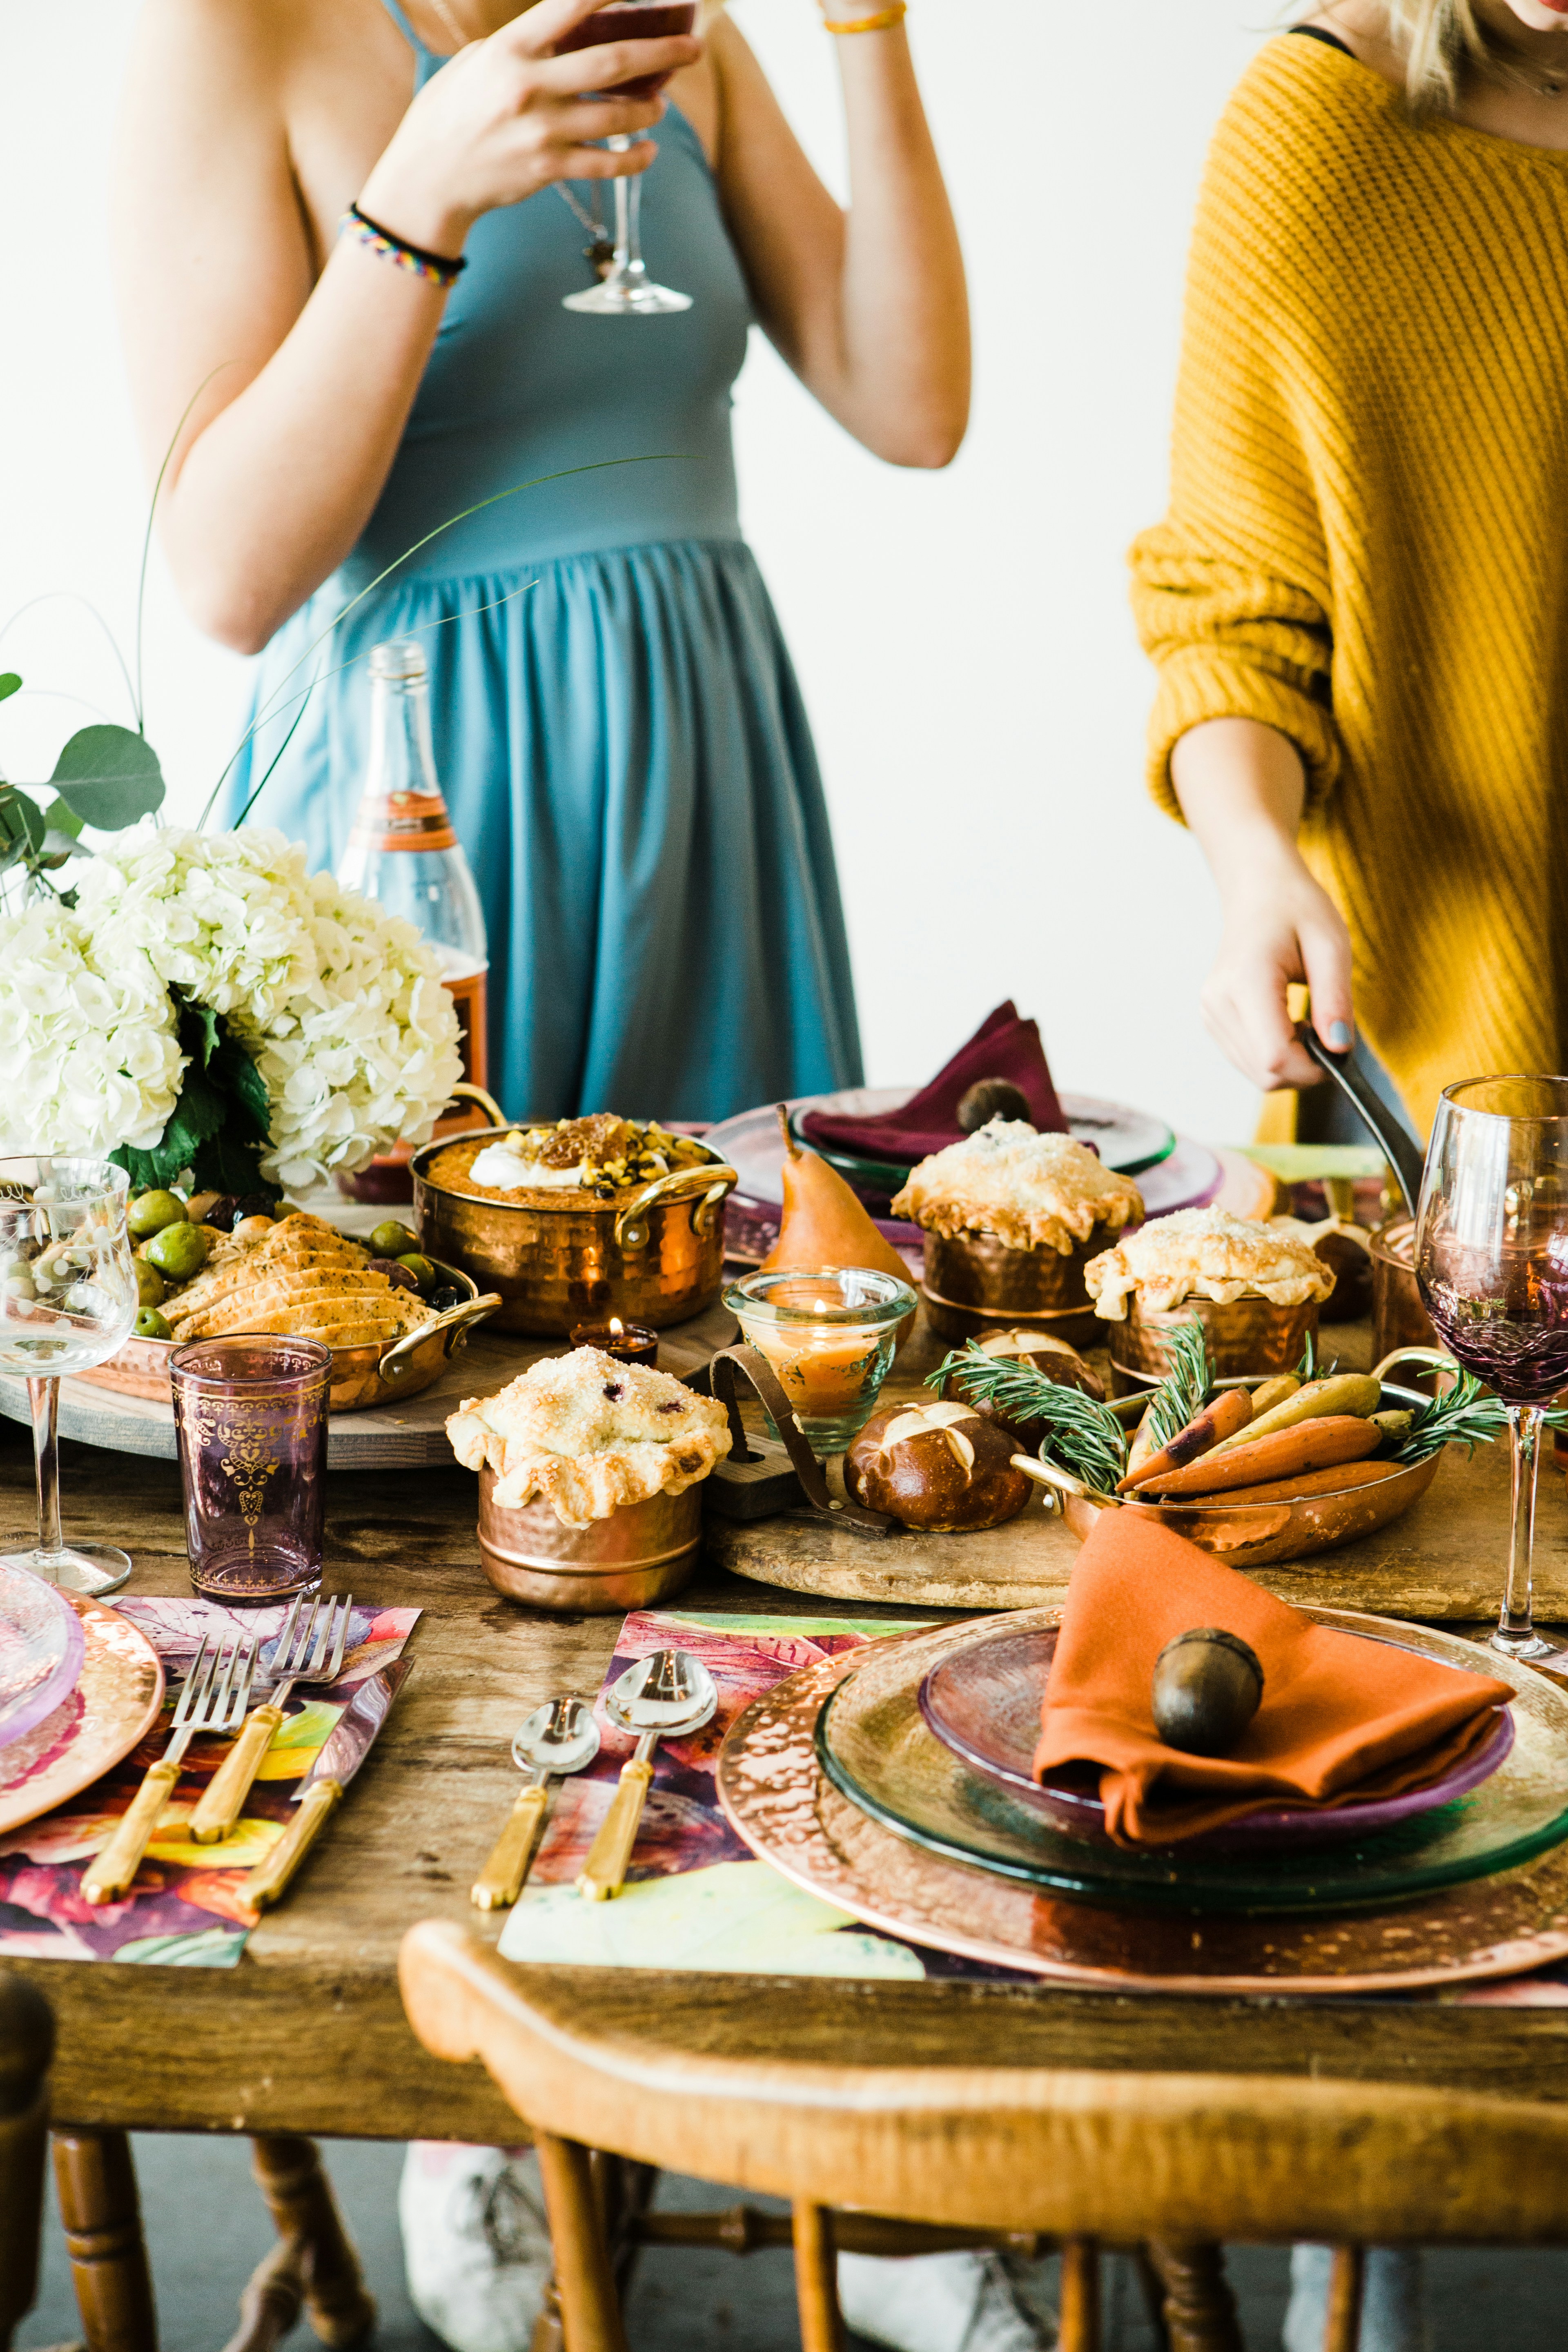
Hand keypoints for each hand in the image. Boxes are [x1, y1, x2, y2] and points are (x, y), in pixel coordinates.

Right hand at [357, 0, 702, 254]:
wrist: (427, 178)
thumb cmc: (452, 112)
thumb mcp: (481, 62)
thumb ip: (526, 46)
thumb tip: (576, 32)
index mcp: (511, 49)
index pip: (570, 5)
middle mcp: (529, 87)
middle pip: (613, 63)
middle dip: (662, 53)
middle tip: (693, 49)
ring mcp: (542, 132)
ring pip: (618, 117)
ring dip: (649, 109)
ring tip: (660, 103)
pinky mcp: (549, 170)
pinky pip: (607, 164)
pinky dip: (634, 158)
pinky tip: (648, 150)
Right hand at [1200, 843, 1354, 1092]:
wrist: (1257, 889)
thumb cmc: (1297, 909)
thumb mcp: (1331, 945)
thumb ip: (1335, 1000)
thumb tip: (1339, 1048)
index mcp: (1246, 981)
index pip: (1275, 1057)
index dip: (1313, 1067)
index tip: (1339, 1046)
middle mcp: (1218, 1002)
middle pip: (1265, 1073)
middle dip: (1305, 1068)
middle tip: (1327, 1032)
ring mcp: (1211, 1013)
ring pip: (1256, 1073)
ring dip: (1291, 1062)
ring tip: (1307, 1022)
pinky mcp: (1212, 1019)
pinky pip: (1248, 1060)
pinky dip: (1275, 1055)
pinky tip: (1287, 1023)